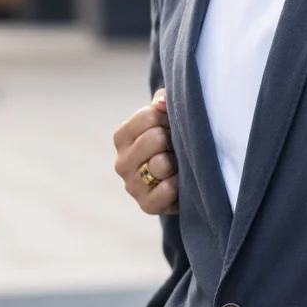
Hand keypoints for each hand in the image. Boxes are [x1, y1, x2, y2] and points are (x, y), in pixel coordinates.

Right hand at [113, 89, 179, 214]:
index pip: (147, 116)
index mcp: (122, 137)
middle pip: (154, 138)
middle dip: (174, 139)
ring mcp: (131, 186)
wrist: (185, 182)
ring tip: (180, 164)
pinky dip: (180, 184)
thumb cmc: (174, 143)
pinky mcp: (146, 205)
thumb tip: (162, 100)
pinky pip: (167, 188)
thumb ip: (163, 103)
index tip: (174, 125)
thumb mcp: (168, 119)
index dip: (169, 117)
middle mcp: (121, 162)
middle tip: (180, 146)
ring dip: (178, 162)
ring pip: (161, 163)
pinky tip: (182, 182)